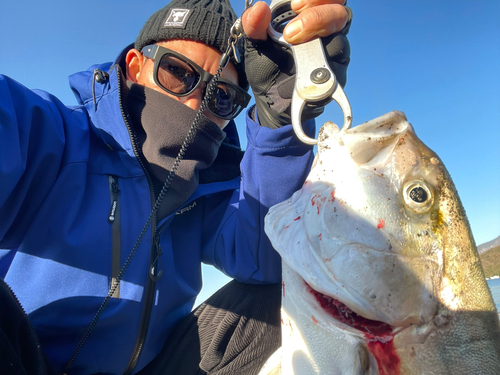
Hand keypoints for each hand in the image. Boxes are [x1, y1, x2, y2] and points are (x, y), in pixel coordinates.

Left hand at [241, 0, 350, 127]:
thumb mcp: (255, 45)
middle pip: (338, 12)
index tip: (294, 5)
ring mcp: (332, 53)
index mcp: (308, 17)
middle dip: (318, 15)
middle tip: (292, 30)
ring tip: (293, 45)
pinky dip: (322, 64)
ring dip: (318, 36)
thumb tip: (260, 7)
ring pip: (340, 36)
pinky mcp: (336, 74)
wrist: (271, 102)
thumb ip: (254, 25)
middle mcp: (325, 32)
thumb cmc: (266, 68)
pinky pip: (338, 64)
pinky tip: (305, 68)